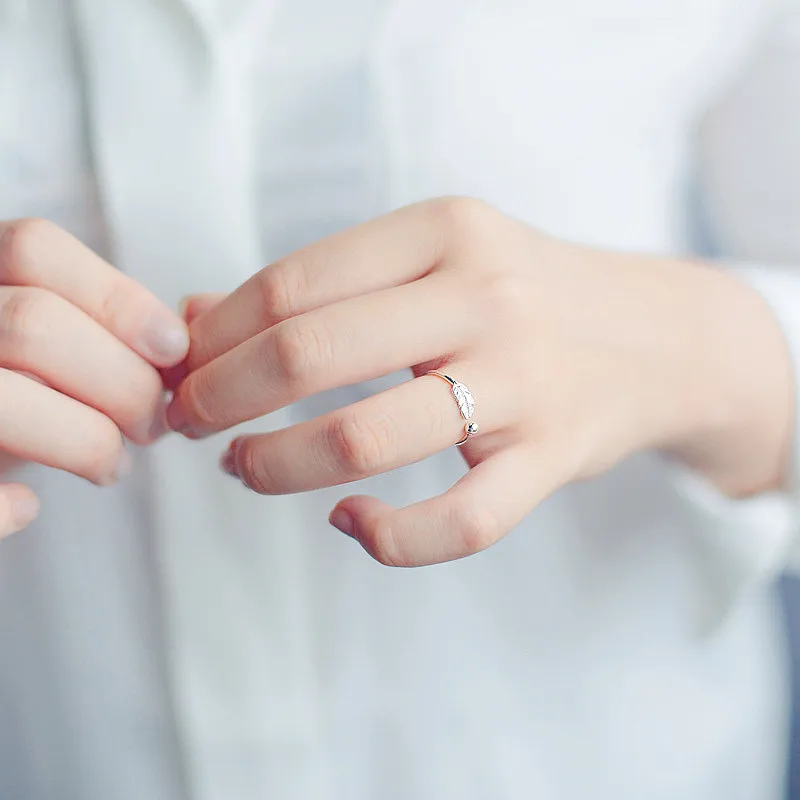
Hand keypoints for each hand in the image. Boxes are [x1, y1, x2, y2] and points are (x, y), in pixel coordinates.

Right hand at [0, 219, 189, 536]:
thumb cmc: (12, 390)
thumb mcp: (45, 345)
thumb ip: (94, 332)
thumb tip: (177, 349)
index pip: (34, 250)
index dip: (118, 299)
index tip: (174, 348)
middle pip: (34, 324)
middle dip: (122, 381)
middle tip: (155, 424)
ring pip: (3, 399)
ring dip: (86, 439)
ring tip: (112, 464)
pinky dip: (0, 508)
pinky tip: (26, 505)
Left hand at [170, 199, 792, 565]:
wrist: (656, 336)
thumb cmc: (521, 295)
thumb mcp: (433, 259)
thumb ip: (322, 283)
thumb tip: (196, 313)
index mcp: (444, 231)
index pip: (291, 285)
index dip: (215, 337)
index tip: (185, 370)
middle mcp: (484, 296)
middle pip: (309, 352)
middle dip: (220, 398)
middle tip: (189, 423)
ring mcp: (523, 382)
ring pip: (365, 438)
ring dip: (275, 464)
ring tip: (244, 469)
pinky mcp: (552, 458)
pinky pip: (461, 522)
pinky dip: (388, 539)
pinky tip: (350, 524)